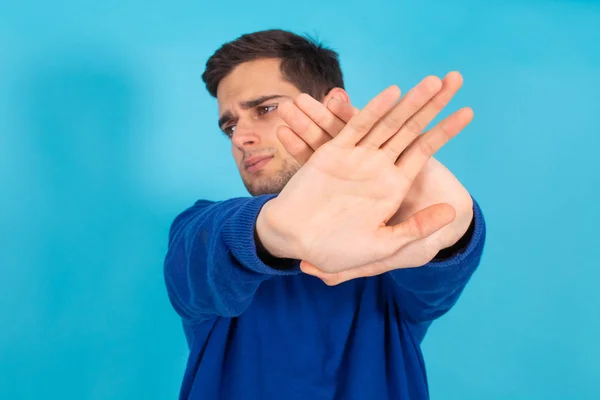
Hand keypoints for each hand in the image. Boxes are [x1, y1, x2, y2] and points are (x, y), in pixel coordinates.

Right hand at [276, 73, 473, 283]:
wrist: (295, 240)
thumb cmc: (335, 248)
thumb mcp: (382, 245)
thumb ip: (416, 228)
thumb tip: (452, 213)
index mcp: (393, 186)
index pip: (424, 150)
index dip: (446, 131)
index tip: (468, 111)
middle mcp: (378, 167)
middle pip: (410, 128)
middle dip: (431, 104)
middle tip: (454, 78)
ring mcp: (357, 157)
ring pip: (387, 122)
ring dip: (409, 101)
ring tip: (432, 80)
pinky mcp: (333, 152)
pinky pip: (355, 127)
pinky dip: (372, 110)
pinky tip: (392, 93)